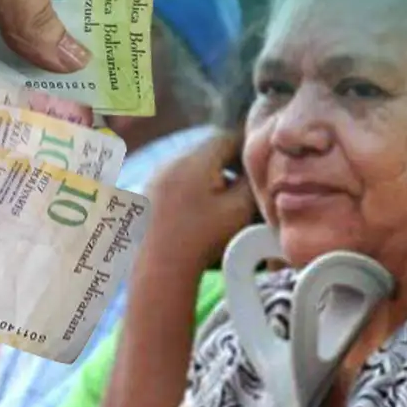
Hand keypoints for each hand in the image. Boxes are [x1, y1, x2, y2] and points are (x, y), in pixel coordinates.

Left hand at [143, 131, 256, 271]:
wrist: (159, 269)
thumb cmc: (203, 239)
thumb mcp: (239, 209)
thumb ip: (252, 183)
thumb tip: (257, 169)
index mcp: (194, 160)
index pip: (227, 137)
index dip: (247, 148)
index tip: (259, 165)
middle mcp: (170, 161)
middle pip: (207, 150)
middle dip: (228, 163)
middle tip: (245, 184)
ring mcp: (155, 177)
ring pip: (190, 165)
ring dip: (210, 176)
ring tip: (224, 201)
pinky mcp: (147, 194)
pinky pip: (175, 180)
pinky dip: (191, 188)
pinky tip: (199, 211)